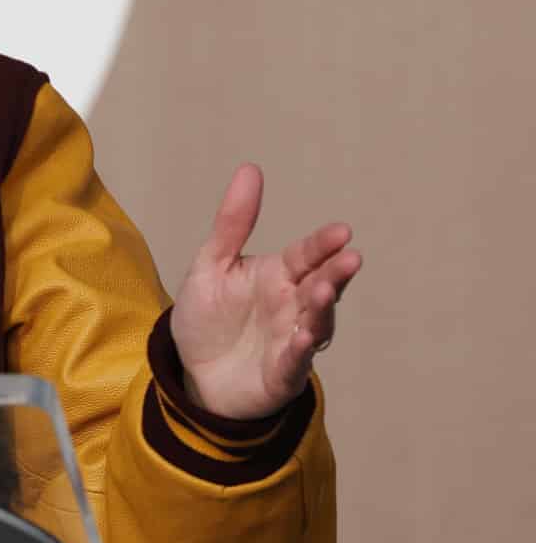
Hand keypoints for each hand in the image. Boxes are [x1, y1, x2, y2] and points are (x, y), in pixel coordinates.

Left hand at [169, 163, 361, 419]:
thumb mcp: (212, 265)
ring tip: (325, 289)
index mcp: (279, 275)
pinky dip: (299, 350)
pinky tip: (302, 337)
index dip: (322, 244)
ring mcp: (292, 339)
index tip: (341, 231)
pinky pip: (295, 361)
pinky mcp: (282, 373)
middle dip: (336, 272)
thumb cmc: (209, 317)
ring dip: (322, 307)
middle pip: (321, 284)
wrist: (193, 372)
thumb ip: (232, 222)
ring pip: (316, 322)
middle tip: (349, 257)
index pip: (306, 255)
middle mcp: (293, 305)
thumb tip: (250, 169)